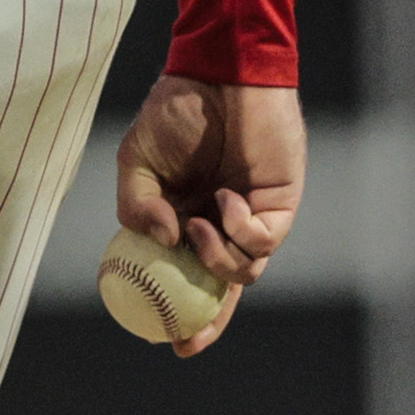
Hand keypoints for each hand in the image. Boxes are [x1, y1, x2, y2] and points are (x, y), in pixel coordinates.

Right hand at [112, 75, 304, 358]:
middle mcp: (218, 226)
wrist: (220, 76)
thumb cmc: (176, 112)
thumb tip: (164, 243)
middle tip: (187, 339)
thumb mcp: (136, 162)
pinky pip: (262, 242)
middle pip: (219, 291)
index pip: (183, 276)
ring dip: (216, 260)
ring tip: (197, 225)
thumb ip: (136, 206)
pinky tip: (226, 196)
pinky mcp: (279, 208)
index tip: (160, 335)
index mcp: (182, 219)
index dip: (175, 310)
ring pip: (242, 273)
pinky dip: (239, 228)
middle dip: (206, 321)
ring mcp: (250, 218)